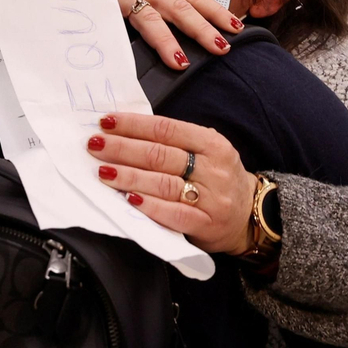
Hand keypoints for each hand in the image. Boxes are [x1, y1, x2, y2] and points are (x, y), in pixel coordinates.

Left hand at [87, 113, 255, 255]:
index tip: (107, 122)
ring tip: (104, 171)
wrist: (250, 215)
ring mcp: (211, 198)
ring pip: (163, 183)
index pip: (167, 129)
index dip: (134, 125)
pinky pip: (173, 214)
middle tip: (96, 145)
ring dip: (129, 176)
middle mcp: (213, 169)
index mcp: (213, 144)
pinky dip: (149, 206)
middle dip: (123, 148)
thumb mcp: (208, 151)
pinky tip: (129, 199)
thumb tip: (128, 132)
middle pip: (161, 155)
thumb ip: (176, 141)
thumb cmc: (219, 179)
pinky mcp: (206, 224)